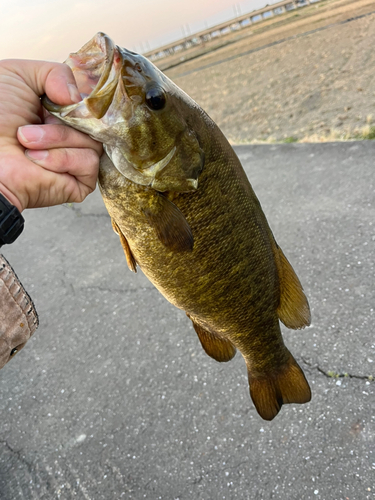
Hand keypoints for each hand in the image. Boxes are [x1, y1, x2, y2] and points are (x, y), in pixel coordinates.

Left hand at [0, 59, 102, 211]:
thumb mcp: (18, 76)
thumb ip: (56, 72)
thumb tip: (78, 99)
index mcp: (61, 111)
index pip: (91, 101)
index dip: (81, 99)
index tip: (61, 98)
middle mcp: (72, 134)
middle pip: (95, 120)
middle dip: (65, 118)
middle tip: (35, 122)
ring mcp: (77, 160)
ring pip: (93, 141)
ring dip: (57, 138)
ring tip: (28, 143)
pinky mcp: (81, 183)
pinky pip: (90, 162)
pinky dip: (62, 158)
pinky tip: (38, 160)